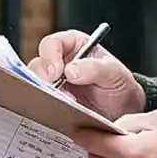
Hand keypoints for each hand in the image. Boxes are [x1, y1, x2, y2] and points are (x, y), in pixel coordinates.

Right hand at [29, 29, 146, 119]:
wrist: (121, 113)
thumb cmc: (120, 86)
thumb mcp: (115, 74)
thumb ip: (96, 68)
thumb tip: (70, 70)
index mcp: (73, 46)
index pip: (52, 44)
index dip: (50, 56)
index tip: (56, 73)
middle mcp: (58, 62)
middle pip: (38, 65)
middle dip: (43, 79)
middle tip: (55, 92)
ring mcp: (52, 83)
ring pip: (35, 85)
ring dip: (45, 95)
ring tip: (64, 104)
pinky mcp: (50, 101)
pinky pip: (39, 102)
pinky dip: (45, 107)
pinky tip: (58, 112)